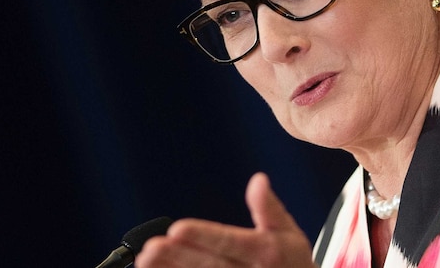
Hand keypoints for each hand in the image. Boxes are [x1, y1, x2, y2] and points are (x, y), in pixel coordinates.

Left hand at [135, 173, 316, 266]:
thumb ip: (269, 208)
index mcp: (266, 253)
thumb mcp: (289, 233)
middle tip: (152, 247)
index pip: (230, 242)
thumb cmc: (292, 263)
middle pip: (209, 265)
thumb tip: (258, 180)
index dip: (204, 235)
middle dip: (179, 256)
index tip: (178, 228)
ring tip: (146, 260)